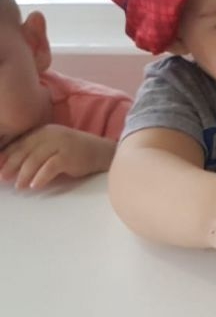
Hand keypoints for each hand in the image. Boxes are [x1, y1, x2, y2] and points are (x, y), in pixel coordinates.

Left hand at [0, 124, 115, 189]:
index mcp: (44, 131)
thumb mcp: (54, 147)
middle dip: (11, 166)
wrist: (104, 153)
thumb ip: (37, 152)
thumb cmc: (77, 153)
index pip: (20, 143)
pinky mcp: (69, 155)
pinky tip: (35, 186)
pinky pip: (49, 167)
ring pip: (34, 160)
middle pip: (24, 151)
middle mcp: (51, 134)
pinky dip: (40, 178)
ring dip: (23, 175)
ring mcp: (60, 144)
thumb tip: (12, 166)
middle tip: (2, 178)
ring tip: (19, 186)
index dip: (7, 156)